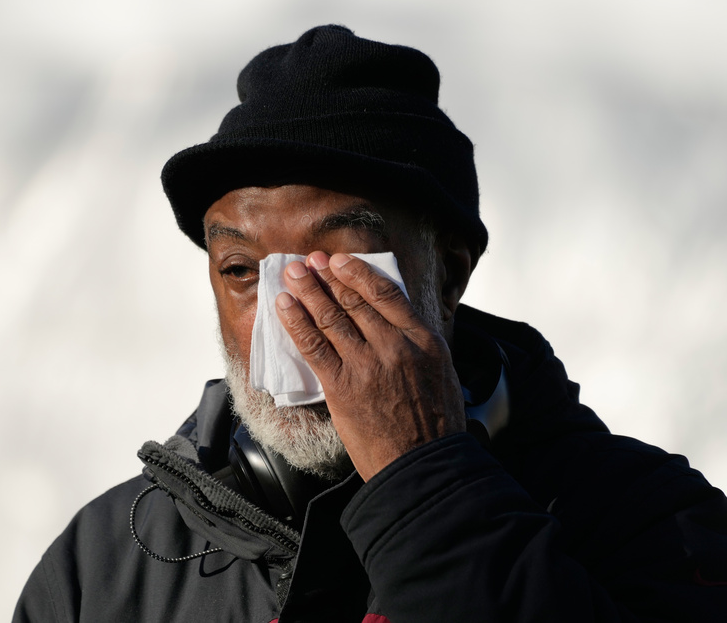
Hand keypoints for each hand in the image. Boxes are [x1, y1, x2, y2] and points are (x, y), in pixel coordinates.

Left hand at [276, 251, 466, 481]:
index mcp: (422, 339)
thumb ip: (419, 344)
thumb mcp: (442, 372)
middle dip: (327, 276)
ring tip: (292, 274)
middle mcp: (394, 345)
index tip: (341, 261)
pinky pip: (313, 345)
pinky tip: (284, 305)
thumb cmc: (436, 425)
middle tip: (310, 261)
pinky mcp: (342, 386)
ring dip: (308, 290)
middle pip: (354, 301)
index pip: (386, 293)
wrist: (423, 466)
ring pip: (331, 316)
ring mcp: (366, 365)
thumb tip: (399, 322)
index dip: (358, 273)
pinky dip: (296, 322)